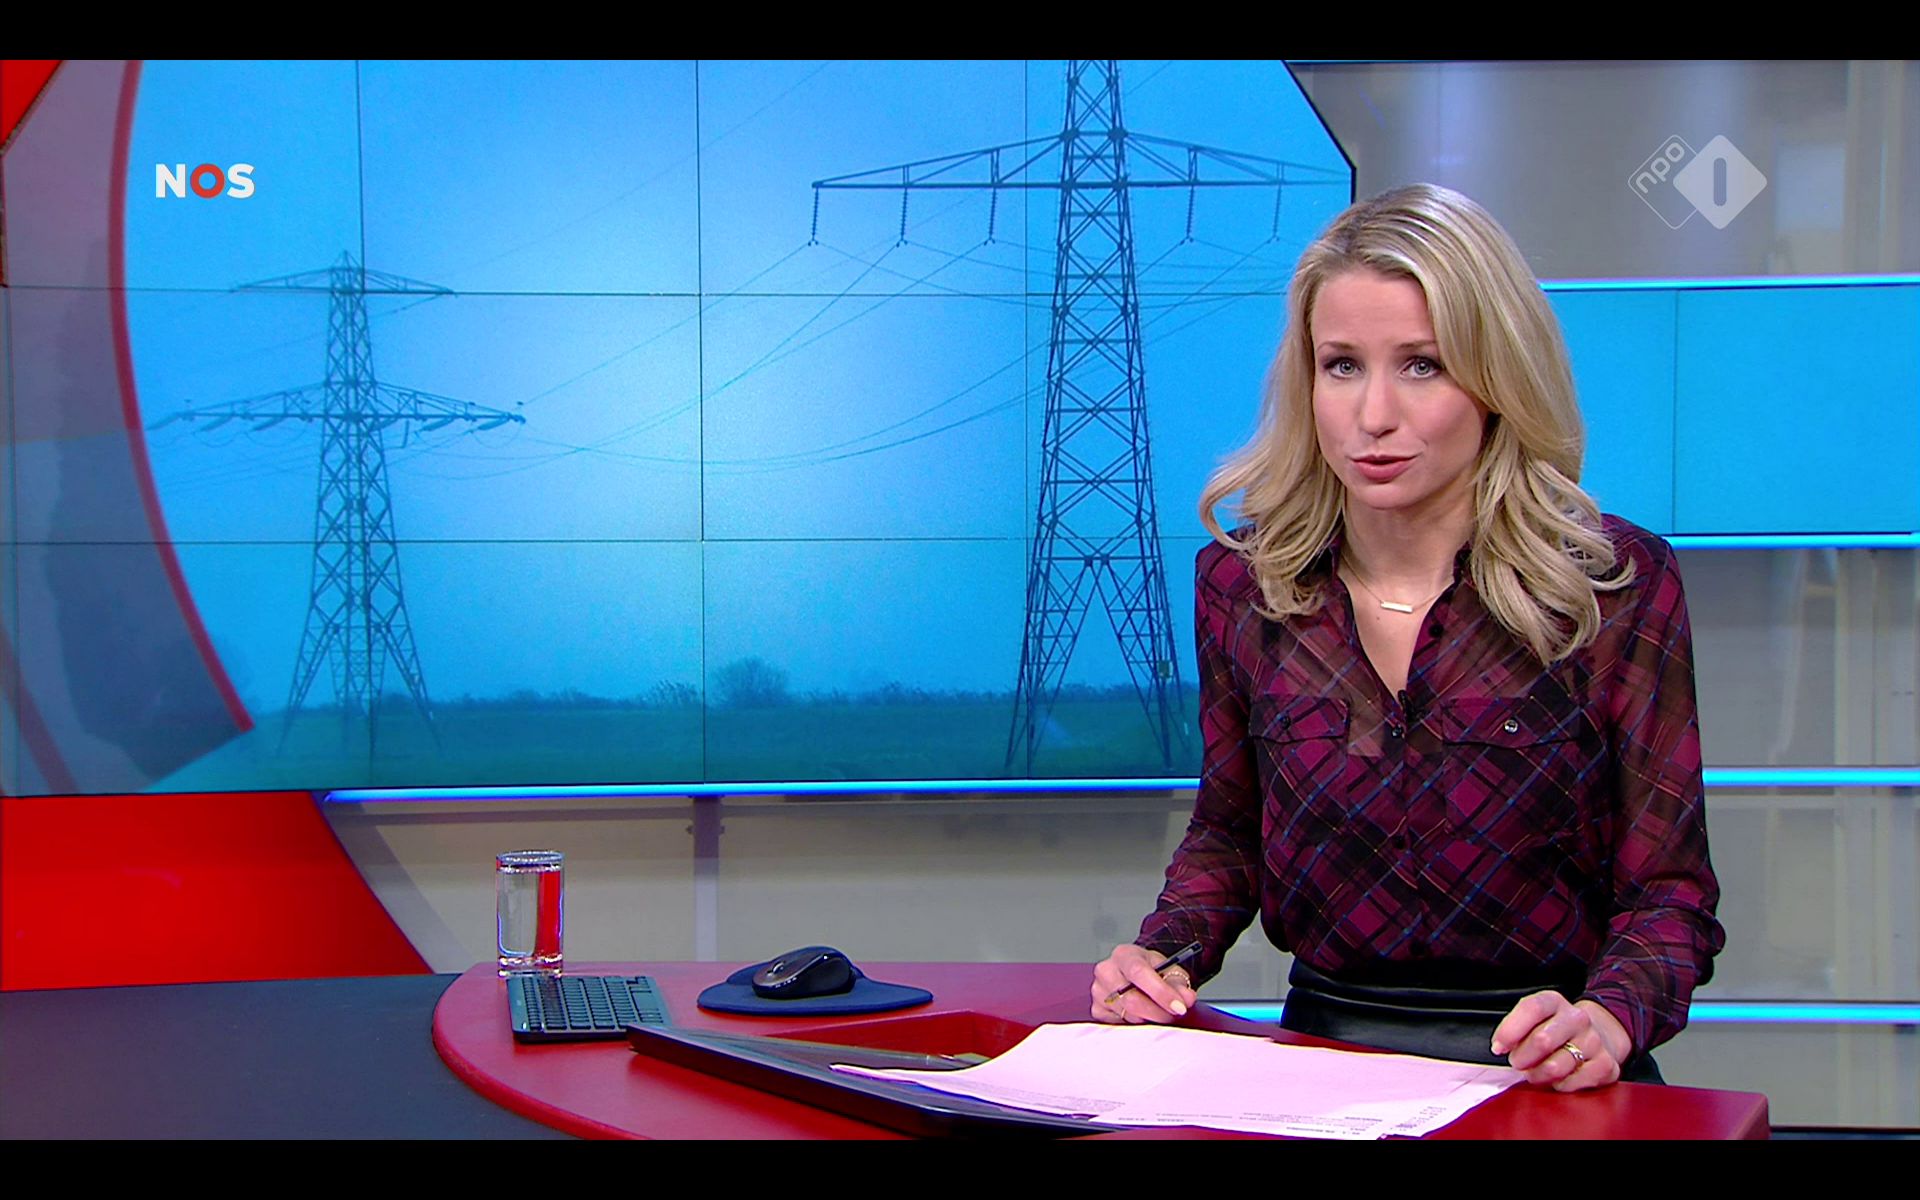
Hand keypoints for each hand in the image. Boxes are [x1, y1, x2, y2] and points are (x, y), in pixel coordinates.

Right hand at [1089, 943, 1197, 1023]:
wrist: (1137, 973)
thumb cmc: (1151, 970)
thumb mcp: (1169, 969)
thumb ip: (1179, 983)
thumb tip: (1186, 998)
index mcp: (1124, 954)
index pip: (1139, 973)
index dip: (1161, 992)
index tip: (1179, 1006)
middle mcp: (1106, 970)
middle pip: (1130, 999)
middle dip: (1158, 1012)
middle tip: (1174, 1015)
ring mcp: (1098, 990)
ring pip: (1127, 1014)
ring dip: (1149, 1019)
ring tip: (1161, 1013)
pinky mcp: (1097, 1009)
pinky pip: (1118, 1025)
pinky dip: (1135, 1024)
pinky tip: (1143, 1015)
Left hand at [1490, 993, 1632, 1091]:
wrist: (1598, 1035)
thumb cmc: (1555, 1029)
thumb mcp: (1534, 1019)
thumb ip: (1514, 1028)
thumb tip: (1499, 1046)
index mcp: (1554, 1002)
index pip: (1531, 1008)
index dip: (1510, 1030)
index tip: (1498, 1047)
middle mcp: (1577, 1018)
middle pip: (1542, 1040)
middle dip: (1522, 1058)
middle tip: (1518, 1062)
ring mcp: (1594, 1041)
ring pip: (1555, 1067)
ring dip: (1537, 1075)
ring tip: (1536, 1072)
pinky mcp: (1606, 1065)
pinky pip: (1571, 1083)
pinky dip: (1559, 1085)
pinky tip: (1559, 1077)